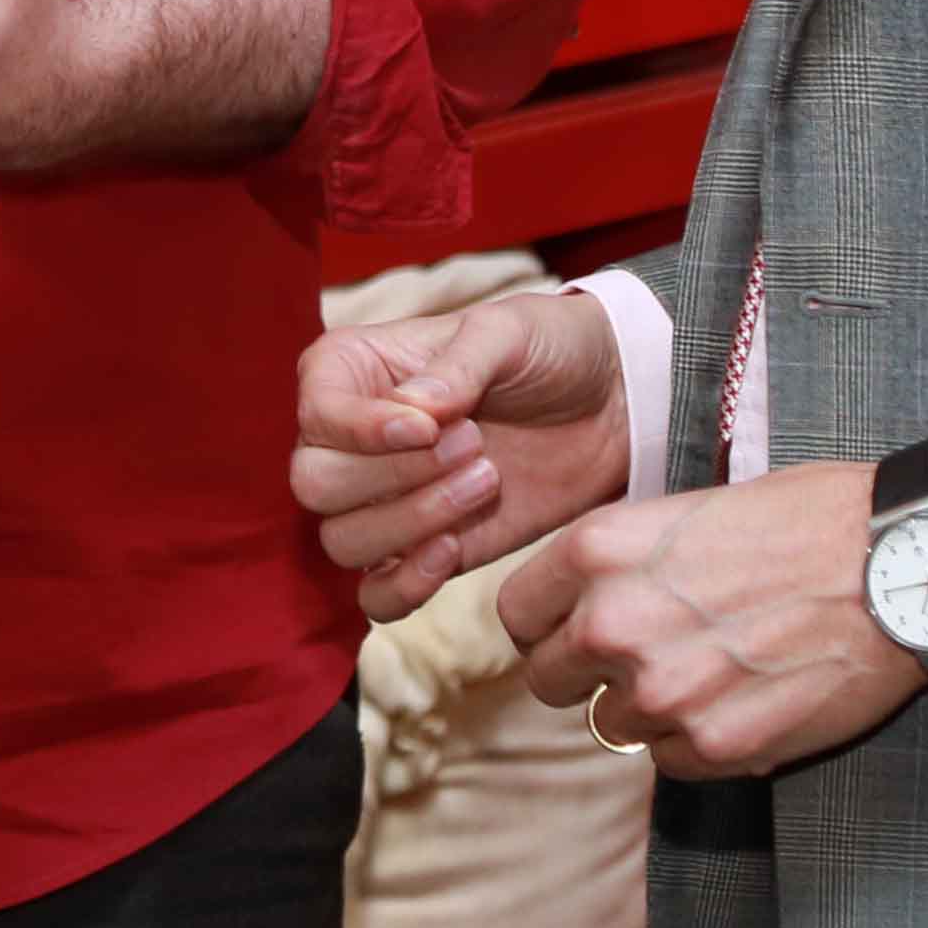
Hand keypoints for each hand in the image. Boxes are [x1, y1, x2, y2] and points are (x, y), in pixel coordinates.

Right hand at [291, 286, 630, 622]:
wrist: (612, 405)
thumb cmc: (548, 349)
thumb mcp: (508, 332)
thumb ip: (458, 364)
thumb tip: (412, 410)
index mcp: (352, 370)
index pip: (316, 413)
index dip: (362, 430)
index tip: (429, 426)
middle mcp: (351, 439)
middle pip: (315, 483)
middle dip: (394, 476)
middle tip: (474, 444)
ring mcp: (381, 500)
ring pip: (343, 540)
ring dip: (412, 521)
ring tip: (487, 480)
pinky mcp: (417, 551)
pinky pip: (376, 595)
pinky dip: (405, 585)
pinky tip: (453, 549)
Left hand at [494, 458, 916, 778]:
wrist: (902, 564)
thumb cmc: (807, 520)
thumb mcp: (690, 511)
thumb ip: (625, 562)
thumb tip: (582, 604)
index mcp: (601, 551)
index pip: (516, 614)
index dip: (544, 624)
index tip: (569, 628)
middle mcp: (614, 623)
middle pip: (547, 679)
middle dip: (583, 673)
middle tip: (641, 656)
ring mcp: (663, 691)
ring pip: (613, 724)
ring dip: (649, 707)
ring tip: (712, 669)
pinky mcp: (716, 745)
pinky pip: (670, 760)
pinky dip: (696, 741)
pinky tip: (743, 699)